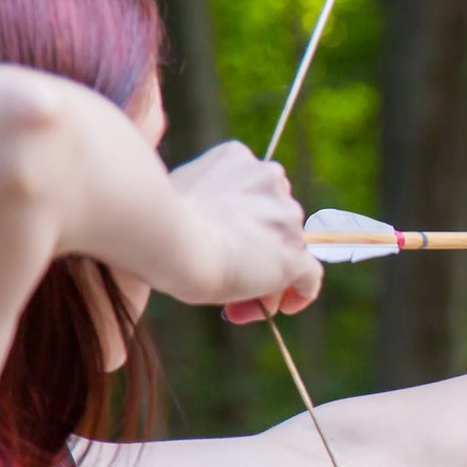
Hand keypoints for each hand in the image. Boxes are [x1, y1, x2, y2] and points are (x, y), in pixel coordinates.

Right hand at [167, 141, 322, 319]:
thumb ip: (205, 201)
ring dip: (266, 281)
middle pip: (274, 224)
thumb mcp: (179, 196)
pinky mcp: (293, 253)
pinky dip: (300, 294)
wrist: (168, 239)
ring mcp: (286, 217)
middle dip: (254, 256)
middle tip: (229, 287)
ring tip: (237, 307)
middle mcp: (271, 179)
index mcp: (239, 159)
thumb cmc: (156, 221)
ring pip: (289, 252)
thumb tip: (211, 228)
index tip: (220, 248)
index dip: (241, 227)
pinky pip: (311, 276)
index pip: (254, 195)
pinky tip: (283, 308)